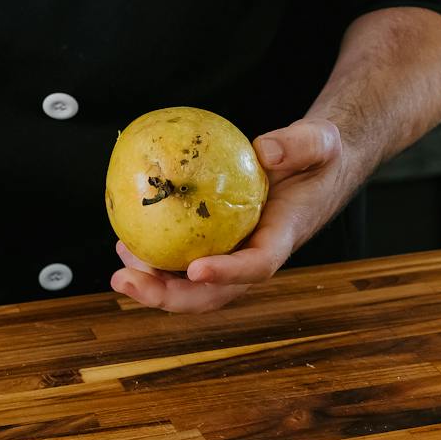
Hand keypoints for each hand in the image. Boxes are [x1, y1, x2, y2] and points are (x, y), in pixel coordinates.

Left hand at [111, 118, 351, 312]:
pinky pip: (184, 258)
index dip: (228, 273)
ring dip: (154, 284)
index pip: (257, 265)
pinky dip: (156, 258)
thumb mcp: (320, 142)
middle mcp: (253, 255)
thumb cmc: (319, 157)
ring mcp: (234, 254)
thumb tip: (264, 149)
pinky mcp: (218, 244)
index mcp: (281, 238)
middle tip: (125, 281)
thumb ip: (300, 144)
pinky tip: (127, 242)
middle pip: (212, 293)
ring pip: (191, 285)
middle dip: (168, 297)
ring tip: (120, 267)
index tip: (196, 269)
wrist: (317, 168)